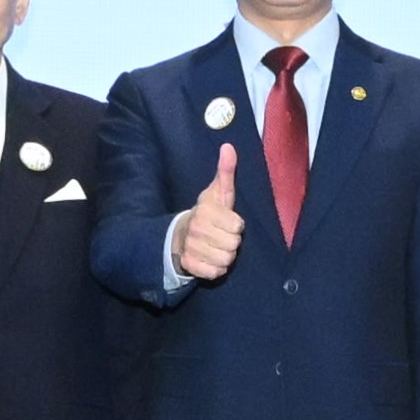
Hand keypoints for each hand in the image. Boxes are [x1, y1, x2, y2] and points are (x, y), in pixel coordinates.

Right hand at [169, 145, 245, 282]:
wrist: (180, 236)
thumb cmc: (207, 213)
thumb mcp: (218, 192)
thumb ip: (225, 171)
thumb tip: (228, 147)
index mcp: (205, 211)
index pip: (238, 226)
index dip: (236, 225)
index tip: (226, 221)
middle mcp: (196, 229)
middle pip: (234, 244)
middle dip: (232, 242)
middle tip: (221, 236)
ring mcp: (192, 248)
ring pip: (226, 260)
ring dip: (225, 256)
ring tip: (216, 247)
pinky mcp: (190, 265)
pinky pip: (216, 272)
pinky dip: (216, 269)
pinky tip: (210, 259)